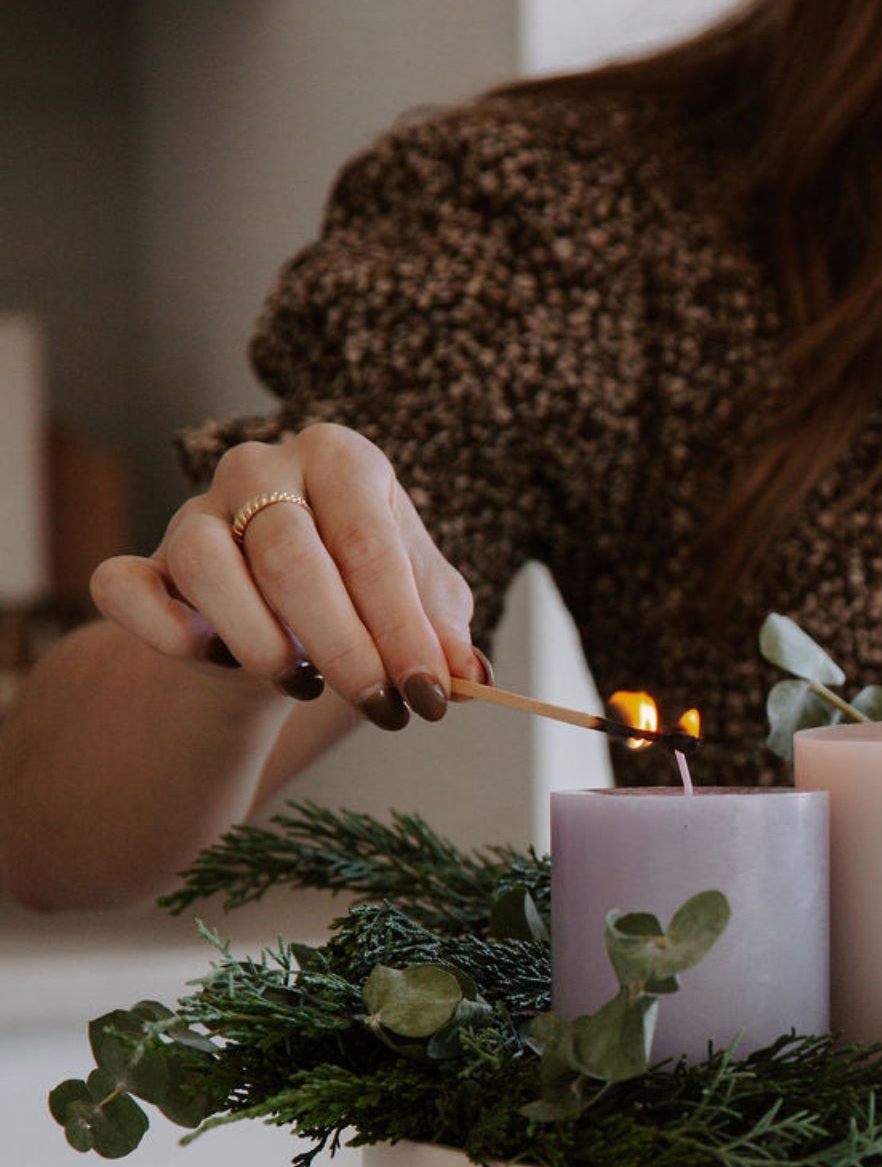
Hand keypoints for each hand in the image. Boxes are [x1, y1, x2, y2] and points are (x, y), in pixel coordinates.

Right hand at [90, 425, 485, 728]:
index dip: (403, 627)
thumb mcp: (418, 603)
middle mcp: (261, 467)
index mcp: (340, 458)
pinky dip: (171, 636)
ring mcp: (194, 509)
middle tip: (382, 708)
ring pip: (207, 567)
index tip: (430, 694)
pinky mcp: (144, 560)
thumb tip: (470, 673)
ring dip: (262, 644)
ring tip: (305, 685)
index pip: (369, 543)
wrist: (286, 617)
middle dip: (343, 646)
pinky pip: (126, 589)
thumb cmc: (363, 594)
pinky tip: (219, 662)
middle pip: (291, 557)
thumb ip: (443, 629)